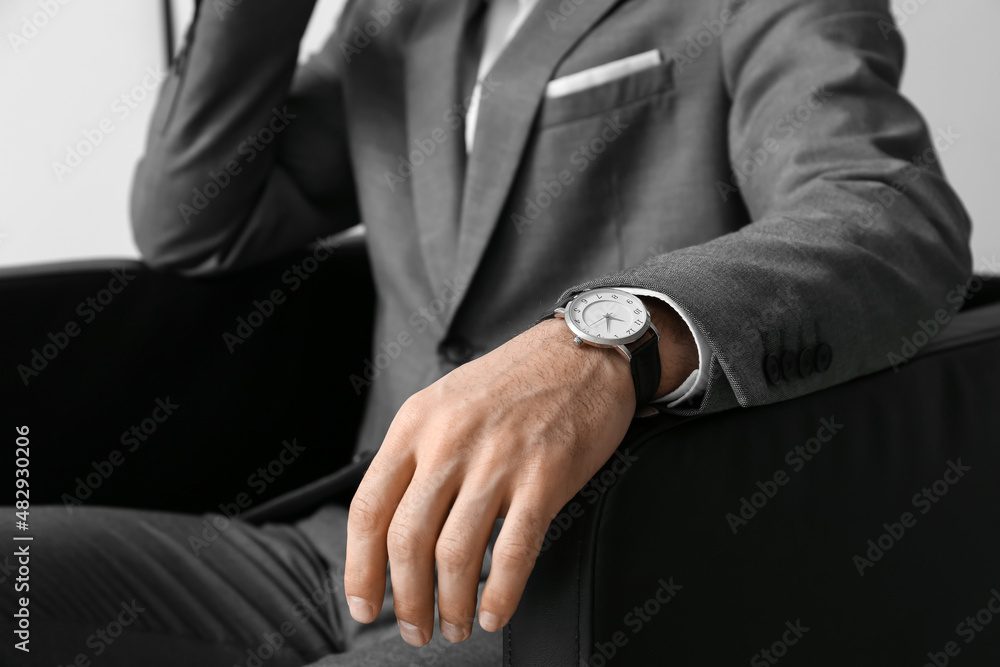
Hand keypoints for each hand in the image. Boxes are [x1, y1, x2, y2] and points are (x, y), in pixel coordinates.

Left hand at [344, 300, 695, 646]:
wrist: (582, 351)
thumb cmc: (515, 381)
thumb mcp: (445, 402)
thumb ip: (416, 455)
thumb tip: (392, 526)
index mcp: (415, 423)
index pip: (368, 509)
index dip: (360, 569)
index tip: (365, 605)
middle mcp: (449, 440)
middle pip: (406, 541)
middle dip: (406, 600)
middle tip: (415, 628)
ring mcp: (497, 458)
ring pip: (455, 554)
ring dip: (449, 605)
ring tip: (454, 626)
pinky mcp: (544, 476)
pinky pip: (513, 551)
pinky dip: (499, 594)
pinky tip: (493, 614)